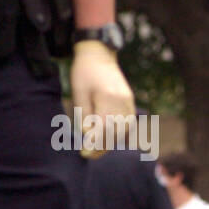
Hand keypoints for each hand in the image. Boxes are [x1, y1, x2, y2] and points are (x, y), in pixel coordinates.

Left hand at [70, 40, 135, 157]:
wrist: (98, 54)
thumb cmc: (83, 72)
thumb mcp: (78, 93)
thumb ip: (85, 116)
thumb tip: (89, 137)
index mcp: (108, 98)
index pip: (104, 128)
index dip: (95, 144)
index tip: (84, 153)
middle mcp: (122, 101)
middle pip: (116, 132)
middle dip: (102, 147)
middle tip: (88, 154)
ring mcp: (129, 102)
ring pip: (124, 131)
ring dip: (111, 141)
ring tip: (96, 147)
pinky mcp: (130, 102)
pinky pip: (128, 124)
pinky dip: (119, 133)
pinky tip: (107, 136)